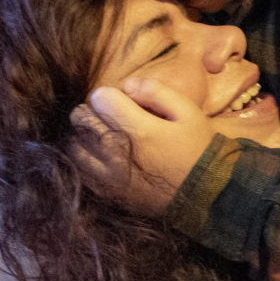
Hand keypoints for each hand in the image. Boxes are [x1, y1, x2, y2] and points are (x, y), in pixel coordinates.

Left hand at [69, 78, 215, 216]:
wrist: (205, 195)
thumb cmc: (197, 148)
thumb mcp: (188, 111)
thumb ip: (156, 91)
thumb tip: (127, 85)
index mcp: (138, 130)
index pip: (100, 98)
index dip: (110, 94)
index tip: (122, 101)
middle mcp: (116, 154)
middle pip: (82, 119)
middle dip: (93, 111)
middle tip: (110, 115)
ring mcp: (109, 177)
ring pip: (74, 146)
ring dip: (84, 135)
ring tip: (102, 135)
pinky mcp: (107, 194)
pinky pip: (80, 172)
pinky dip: (84, 159)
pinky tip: (100, 156)